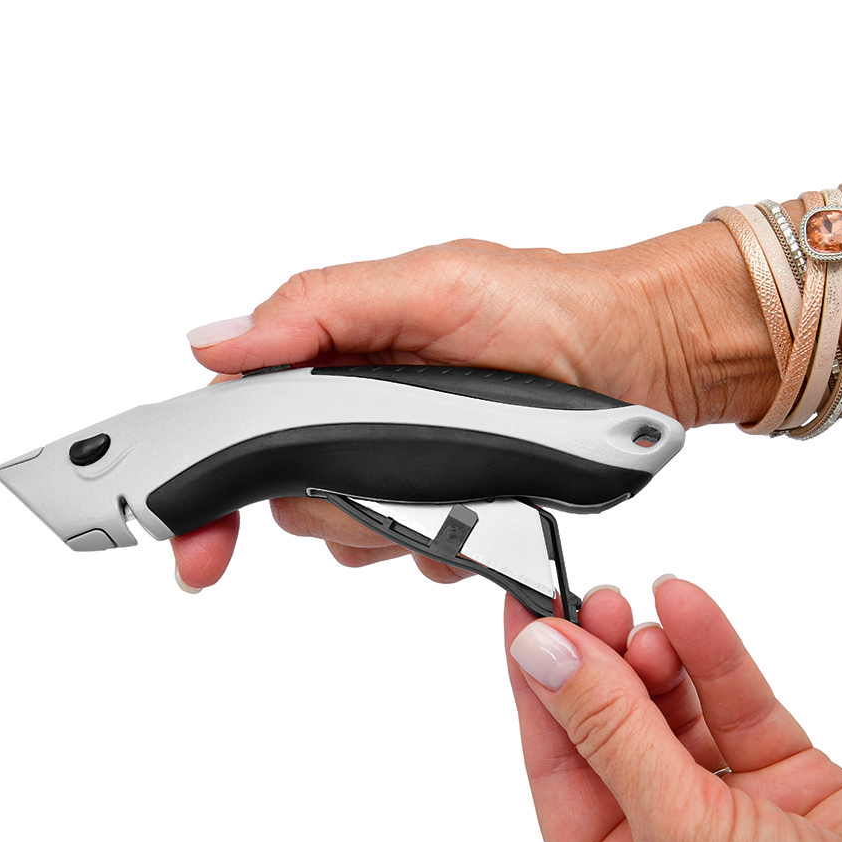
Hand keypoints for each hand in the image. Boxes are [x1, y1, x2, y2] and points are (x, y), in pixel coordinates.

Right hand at [170, 234, 770, 588]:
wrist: (643, 350)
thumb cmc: (549, 304)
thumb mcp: (434, 285)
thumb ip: (322, 310)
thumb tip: (214, 344)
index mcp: (337, 357)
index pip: (239, 426)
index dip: (206, 489)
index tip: (198, 548)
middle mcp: (361, 415)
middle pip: (293, 497)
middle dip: (336, 499)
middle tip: (404, 462)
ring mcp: (408, 466)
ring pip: (354, 536)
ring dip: (398, 522)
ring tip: (463, 475)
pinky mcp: (457, 507)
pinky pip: (424, 556)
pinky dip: (451, 543)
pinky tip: (490, 508)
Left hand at [505, 578, 841, 841]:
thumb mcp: (687, 836)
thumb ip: (613, 738)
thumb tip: (543, 657)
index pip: (556, 760)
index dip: (539, 680)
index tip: (525, 609)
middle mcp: (666, 841)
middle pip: (611, 725)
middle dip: (600, 657)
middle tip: (598, 603)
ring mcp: (728, 806)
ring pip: (672, 705)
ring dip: (655, 652)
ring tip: (644, 612)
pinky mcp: (787, 777)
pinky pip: (736, 700)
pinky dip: (713, 652)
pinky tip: (688, 607)